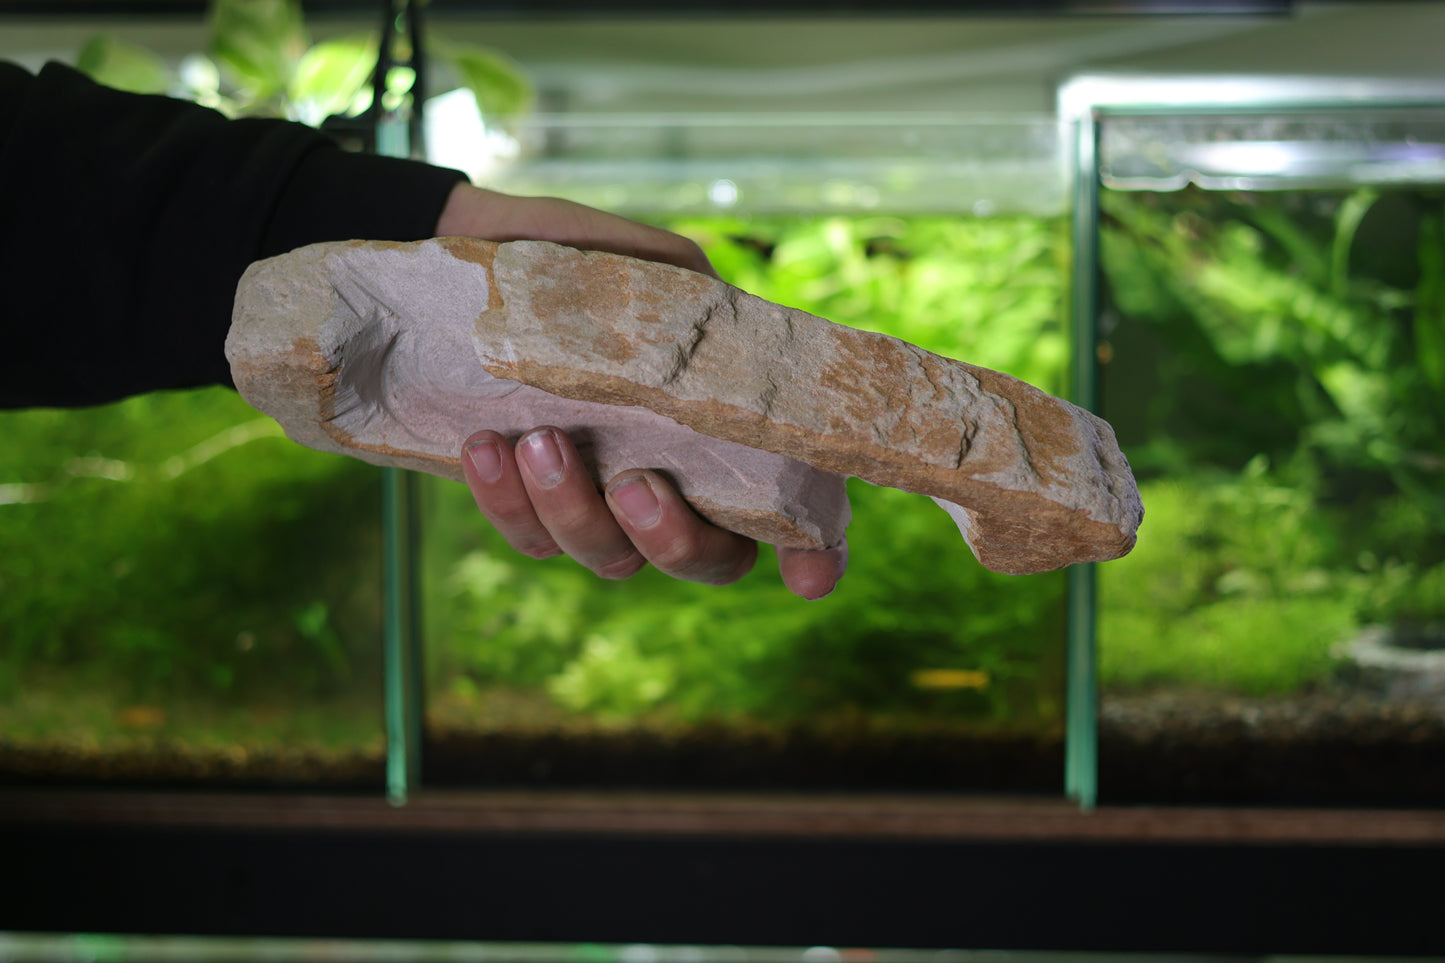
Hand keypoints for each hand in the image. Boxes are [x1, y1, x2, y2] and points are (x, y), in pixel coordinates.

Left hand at [438, 184, 847, 598]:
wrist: (479, 252)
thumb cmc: (584, 259)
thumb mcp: (660, 270)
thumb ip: (706, 317)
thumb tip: (734, 353)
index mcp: (725, 433)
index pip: (789, 514)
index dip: (813, 556)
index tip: (807, 577)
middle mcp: (676, 483)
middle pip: (707, 561)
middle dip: (674, 540)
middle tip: (635, 483)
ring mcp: (604, 501)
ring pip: (610, 558)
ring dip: (575, 511)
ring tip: (539, 441)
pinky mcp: (531, 502)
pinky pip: (528, 537)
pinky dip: (506, 500)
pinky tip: (488, 445)